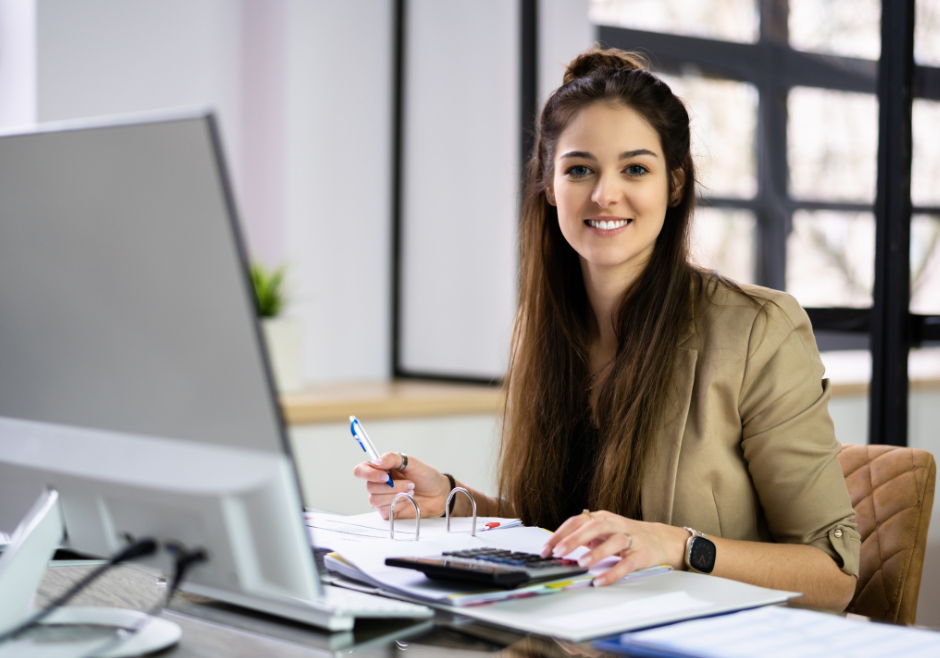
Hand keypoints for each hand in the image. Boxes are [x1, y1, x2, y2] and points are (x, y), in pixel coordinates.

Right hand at [352, 452, 451, 519]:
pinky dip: (397, 504)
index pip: (361, 470)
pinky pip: (383, 510)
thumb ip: (393, 458)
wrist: (439, 493)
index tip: (385, 476)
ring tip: (411, 491)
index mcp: (381, 469)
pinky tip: (408, 500)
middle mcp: (379, 483)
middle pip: (369, 486)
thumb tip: (376, 462)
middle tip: (410, 484)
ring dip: (396, 495)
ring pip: (375, 499)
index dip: (369, 473)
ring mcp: (382, 498)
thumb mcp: (412, 462)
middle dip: (391, 486)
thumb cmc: (426, 476)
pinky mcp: (388, 511)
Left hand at [539, 510, 689, 585]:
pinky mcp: (641, 554)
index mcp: (602, 518)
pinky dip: (613, 573)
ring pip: (613, 541)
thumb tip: (556, 549)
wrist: (660, 539)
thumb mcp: (602, 532)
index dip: (560, 534)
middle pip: (594, 526)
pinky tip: (601, 581)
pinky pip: (627, 564)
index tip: (546, 548)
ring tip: (582, 563)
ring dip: (596, 552)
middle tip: (559, 552)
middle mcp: (615, 525)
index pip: (577, 521)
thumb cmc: (625, 536)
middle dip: (574, 539)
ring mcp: (630, 539)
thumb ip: (582, 538)